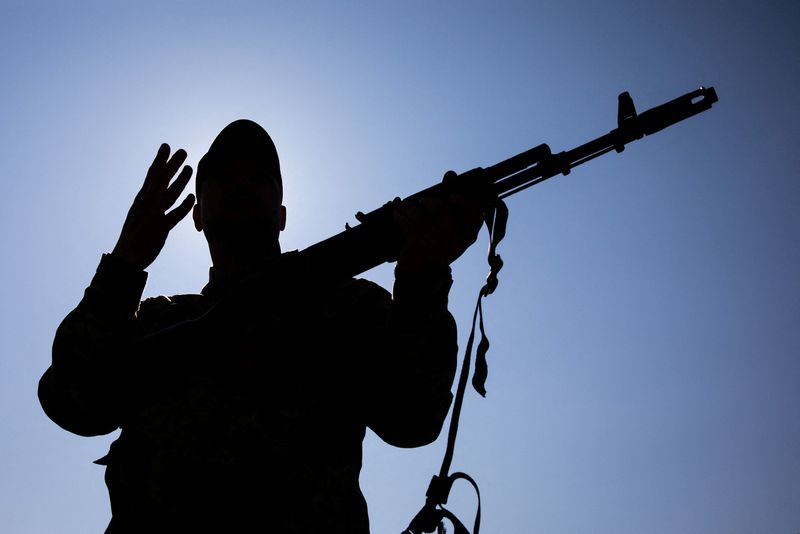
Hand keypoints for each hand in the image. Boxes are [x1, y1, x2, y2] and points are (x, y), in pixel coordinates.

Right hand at [112, 143, 194, 270]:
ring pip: (169, 195)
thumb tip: (157, 189)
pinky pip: (173, 216)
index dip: (160, 161)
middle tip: (182, 151)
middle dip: (171, 165)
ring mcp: (153, 216)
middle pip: (160, 181)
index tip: (166, 146)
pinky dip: (183, 207)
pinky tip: (191, 198)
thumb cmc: (135, 235)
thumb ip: (149, 201)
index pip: (152, 176)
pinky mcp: (160, 229)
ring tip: (190, 168)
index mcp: (142, 199)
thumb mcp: (141, 213)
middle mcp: (146, 204)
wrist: (126, 257)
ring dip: (180, 181)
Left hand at [394, 171, 483, 273]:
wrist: (422, 271)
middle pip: (442, 211)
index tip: (451, 196)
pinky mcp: (419, 248)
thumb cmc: (438, 240)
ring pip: (420, 215)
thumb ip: (452, 199)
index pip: (474, 214)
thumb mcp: (450, 225)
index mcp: (469, 235)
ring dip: (410, 207)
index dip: (462, 201)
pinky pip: (408, 224)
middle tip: (424, 201)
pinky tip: (398, 214)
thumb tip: (451, 174)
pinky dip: (400, 216)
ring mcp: (437, 246)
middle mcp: (456, 241)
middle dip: (429, 202)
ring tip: (406, 206)